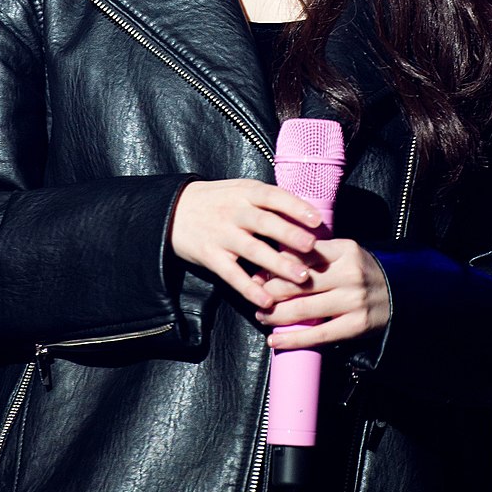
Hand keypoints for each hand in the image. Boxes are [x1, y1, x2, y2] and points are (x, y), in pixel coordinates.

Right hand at [169, 179, 321, 308]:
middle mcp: (234, 212)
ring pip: (252, 249)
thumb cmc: (218, 201)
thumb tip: (307, 214)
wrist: (174, 210)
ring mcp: (221, 234)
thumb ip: (268, 201)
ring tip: (301, 277)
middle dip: (289, 235)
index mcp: (245, 193)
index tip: (317, 220)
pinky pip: (232, 274)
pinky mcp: (210, 255)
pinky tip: (267, 300)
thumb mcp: (240, 191)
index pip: (273, 196)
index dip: (295, 207)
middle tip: (312, 248)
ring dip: (278, 264)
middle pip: (265, 222)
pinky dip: (249, 288)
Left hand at [254, 239, 389, 348]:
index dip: (275, 265)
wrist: (399, 294)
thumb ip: (313, 255)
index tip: (258, 274)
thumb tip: (272, 262)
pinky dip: (293, 339)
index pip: (302, 255)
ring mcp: (353, 300)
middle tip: (255, 296)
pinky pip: (318, 335)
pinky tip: (276, 341)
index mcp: (344, 250)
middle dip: (270, 291)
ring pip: (304, 309)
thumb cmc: (360, 272)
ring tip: (262, 316)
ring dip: (276, 315)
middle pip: (299, 283)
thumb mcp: (342, 254)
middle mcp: (349, 274)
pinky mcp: (356, 325)